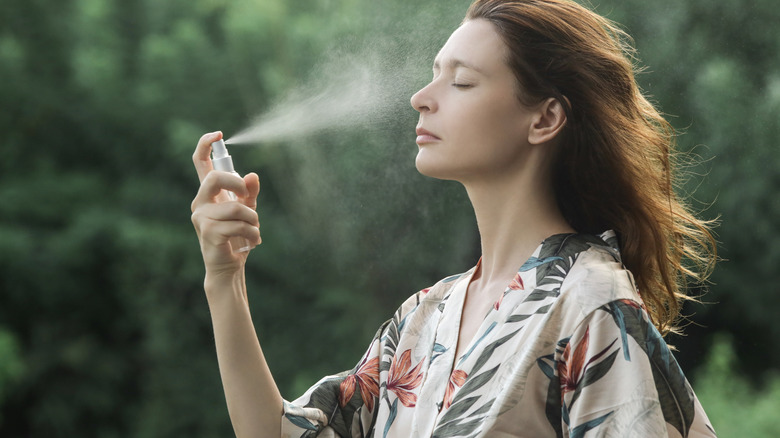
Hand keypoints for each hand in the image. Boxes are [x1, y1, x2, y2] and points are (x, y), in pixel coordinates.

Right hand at [191, 131, 261, 276]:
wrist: (228, 266)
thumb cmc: (236, 236)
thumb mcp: (247, 210)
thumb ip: (249, 192)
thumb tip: (252, 176)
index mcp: (208, 193)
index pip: (200, 163)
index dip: (205, 145)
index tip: (218, 134)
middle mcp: (200, 202)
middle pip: (214, 179)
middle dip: (237, 185)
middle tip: (248, 197)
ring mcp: (202, 217)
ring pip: (235, 207)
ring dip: (252, 219)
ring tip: (255, 231)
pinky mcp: (208, 232)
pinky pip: (238, 225)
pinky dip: (252, 233)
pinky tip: (253, 242)